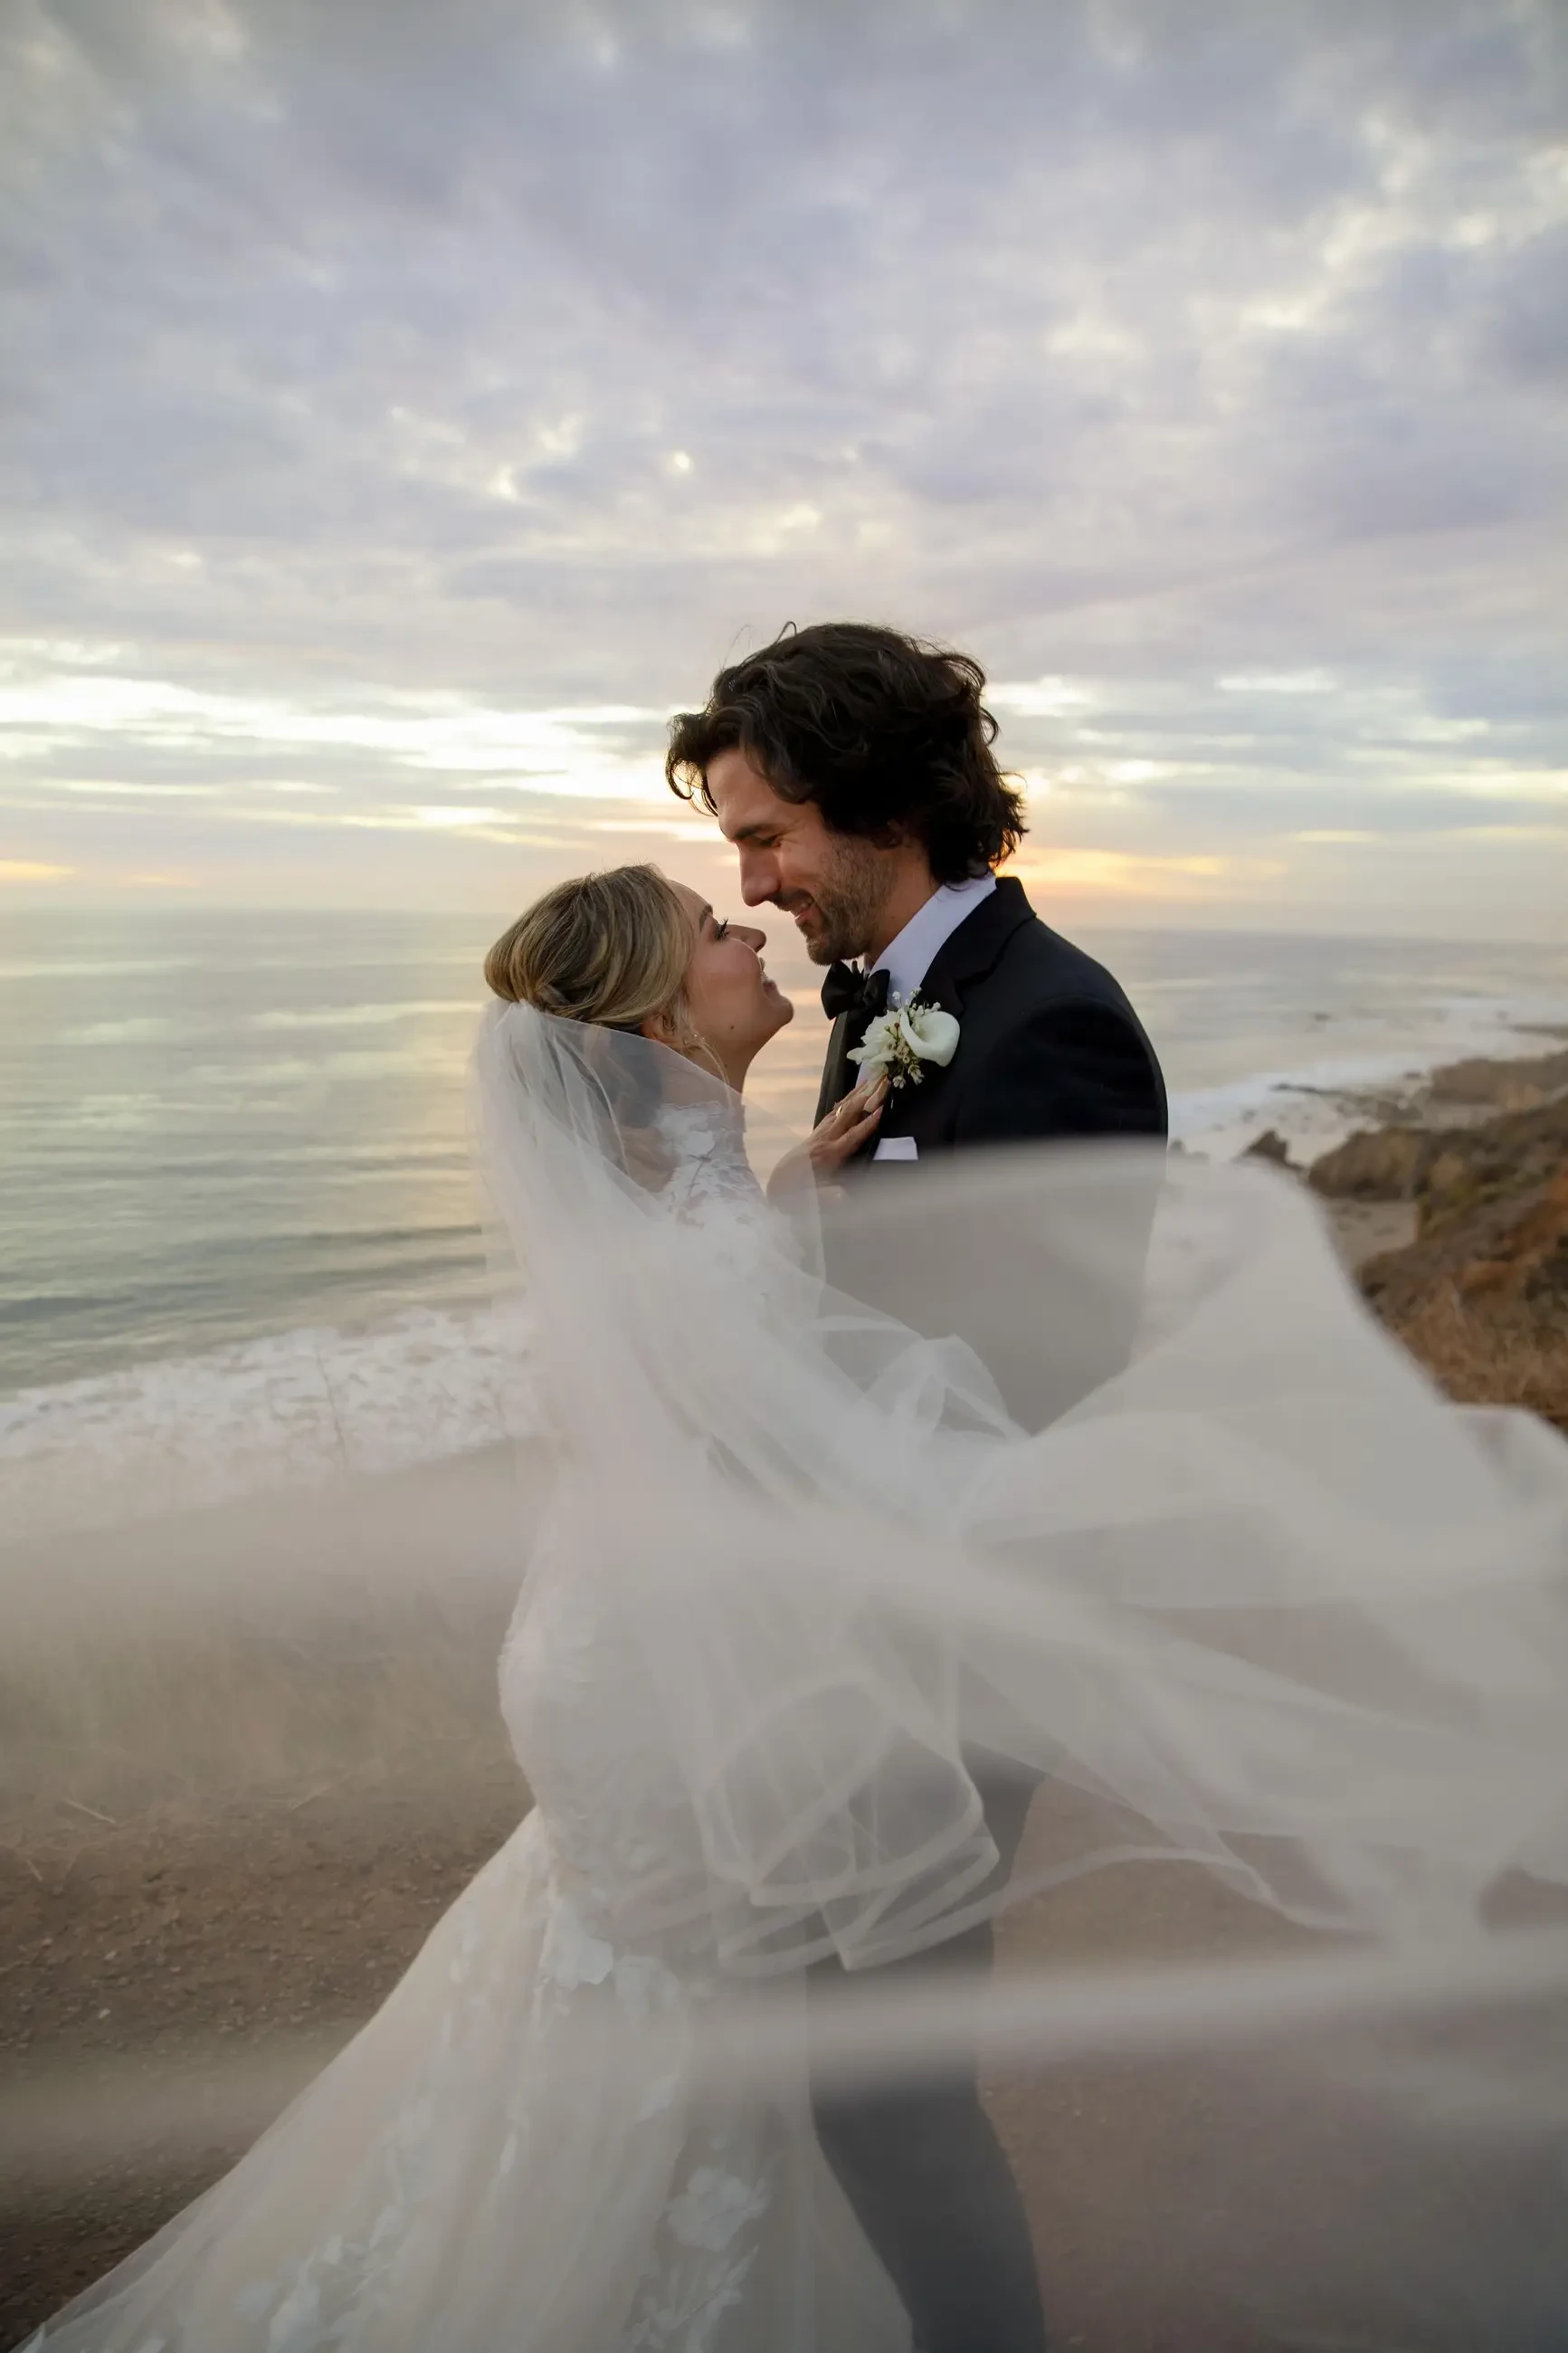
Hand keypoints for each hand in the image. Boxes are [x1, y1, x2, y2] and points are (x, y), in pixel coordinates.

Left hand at [766, 1074, 887, 1200]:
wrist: (776, 1188)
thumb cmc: (798, 1195)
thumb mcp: (814, 1199)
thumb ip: (828, 1197)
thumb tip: (845, 1197)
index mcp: (829, 1156)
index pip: (853, 1136)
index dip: (868, 1124)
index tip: (883, 1108)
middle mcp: (825, 1140)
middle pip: (848, 1114)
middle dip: (866, 1097)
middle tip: (881, 1079)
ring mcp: (818, 1135)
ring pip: (839, 1110)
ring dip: (855, 1095)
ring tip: (869, 1080)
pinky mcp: (813, 1135)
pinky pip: (830, 1115)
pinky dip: (842, 1104)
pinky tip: (849, 1097)